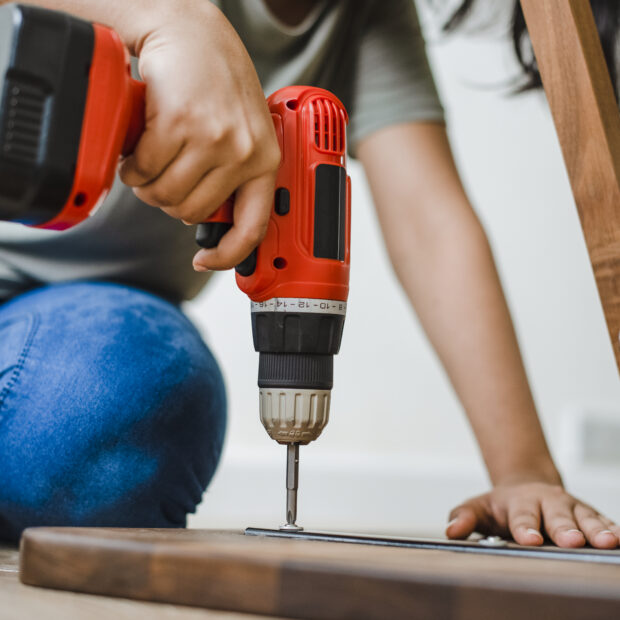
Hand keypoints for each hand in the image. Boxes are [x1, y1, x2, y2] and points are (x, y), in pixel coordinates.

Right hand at [119, 0, 279, 270]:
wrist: (191, 32)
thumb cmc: (216, 83)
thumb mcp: (243, 130)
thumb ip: (234, 173)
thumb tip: (210, 219)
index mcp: (265, 160)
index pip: (253, 227)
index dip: (229, 255)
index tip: (208, 262)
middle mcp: (243, 152)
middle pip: (192, 213)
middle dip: (169, 203)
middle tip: (162, 182)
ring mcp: (213, 138)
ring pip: (166, 195)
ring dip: (147, 186)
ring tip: (148, 164)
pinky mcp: (179, 123)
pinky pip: (145, 169)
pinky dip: (133, 167)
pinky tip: (137, 150)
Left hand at [446, 481, 618, 548]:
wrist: (526, 487)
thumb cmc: (501, 505)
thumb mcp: (477, 508)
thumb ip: (464, 518)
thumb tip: (451, 532)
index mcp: (519, 503)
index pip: (521, 517)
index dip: (525, 528)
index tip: (529, 540)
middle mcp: (548, 503)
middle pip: (556, 517)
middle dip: (564, 529)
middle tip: (570, 541)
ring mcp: (571, 508)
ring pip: (585, 518)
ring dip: (596, 530)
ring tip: (607, 542)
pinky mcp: (590, 516)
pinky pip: (604, 521)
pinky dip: (612, 529)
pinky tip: (619, 539)